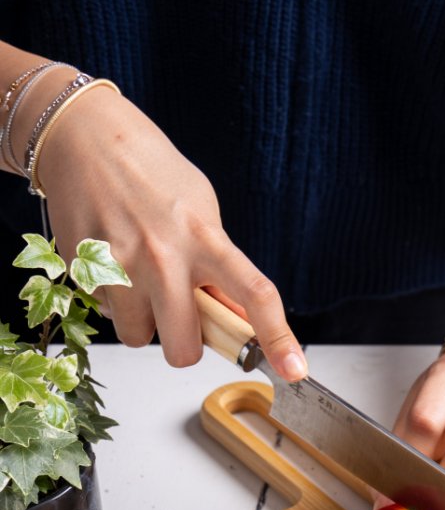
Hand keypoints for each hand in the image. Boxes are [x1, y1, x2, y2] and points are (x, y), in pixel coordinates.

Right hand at [34, 84, 305, 379]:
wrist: (86, 139)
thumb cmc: (152, 174)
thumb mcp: (202, 211)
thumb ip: (221, 266)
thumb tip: (241, 319)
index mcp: (206, 238)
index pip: (254, 295)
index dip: (278, 339)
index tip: (295, 370)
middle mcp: (163, 258)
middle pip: (184, 349)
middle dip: (185, 344)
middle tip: (183, 316)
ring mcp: (120, 268)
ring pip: (139, 338)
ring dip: (144, 322)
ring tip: (142, 281)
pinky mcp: (84, 272)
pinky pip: (106, 315)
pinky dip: (113, 301)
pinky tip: (114, 263)